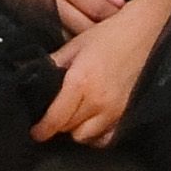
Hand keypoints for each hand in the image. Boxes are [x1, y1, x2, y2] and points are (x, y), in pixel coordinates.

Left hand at [37, 0, 165, 144]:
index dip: (42, 129)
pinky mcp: (126, 113)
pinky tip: (90, 123)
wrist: (141, 32)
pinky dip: (95, 136)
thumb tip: (28, 74)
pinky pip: (106, 138)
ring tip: (71, 116)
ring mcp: (114, 110)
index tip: (35, 131)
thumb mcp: (73, 46)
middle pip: (68, 129)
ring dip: (75, 129)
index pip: (56, 119)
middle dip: (56, 125)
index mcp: (80, 82)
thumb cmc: (107, 35)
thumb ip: (51, 64)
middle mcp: (98, 100)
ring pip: (85, 136)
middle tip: (52, 114)